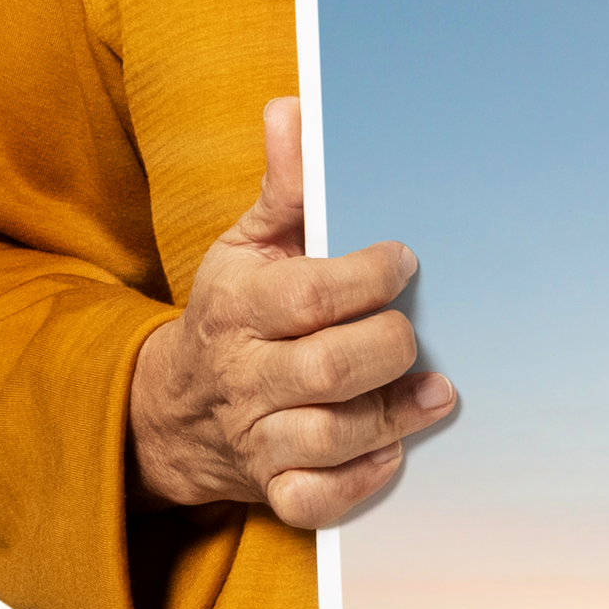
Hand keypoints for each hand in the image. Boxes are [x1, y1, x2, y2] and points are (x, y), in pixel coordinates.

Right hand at [127, 99, 455, 528]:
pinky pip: (316, 499)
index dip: (369, 277)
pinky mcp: (272, 486)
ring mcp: (258, 436)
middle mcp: (245, 375)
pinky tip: (393, 450)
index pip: (309, 295)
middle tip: (410, 330)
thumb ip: (284, 188)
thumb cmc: (235, 313)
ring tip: (433, 391)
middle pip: (329, 368)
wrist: (175, 409)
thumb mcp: (247, 246)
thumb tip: (295, 110)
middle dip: (387, 346)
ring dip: (393, 416)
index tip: (405, 260)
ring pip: (331, 435)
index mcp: (238, 307)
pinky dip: (360, 481)